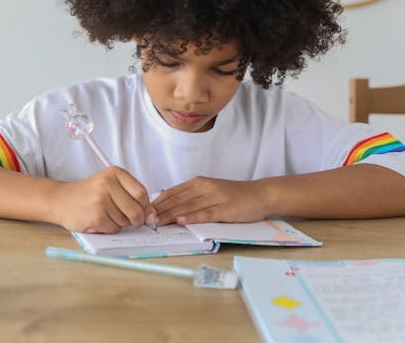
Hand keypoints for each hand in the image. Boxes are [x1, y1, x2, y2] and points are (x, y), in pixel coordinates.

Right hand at [51, 166, 151, 233]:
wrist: (60, 200)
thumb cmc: (88, 194)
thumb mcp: (109, 185)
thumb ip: (131, 196)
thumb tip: (151, 216)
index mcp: (114, 173)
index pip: (142, 192)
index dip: (145, 206)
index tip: (142, 211)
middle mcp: (107, 183)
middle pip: (137, 209)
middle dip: (136, 219)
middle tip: (128, 220)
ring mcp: (101, 200)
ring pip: (126, 221)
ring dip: (120, 224)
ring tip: (106, 215)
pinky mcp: (96, 216)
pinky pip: (115, 229)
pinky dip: (110, 229)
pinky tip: (100, 221)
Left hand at [151, 176, 270, 225]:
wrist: (260, 194)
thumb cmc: (233, 196)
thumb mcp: (210, 192)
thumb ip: (192, 197)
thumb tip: (169, 207)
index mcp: (198, 182)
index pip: (173, 192)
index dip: (157, 202)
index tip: (144, 210)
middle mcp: (205, 187)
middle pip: (178, 200)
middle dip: (160, 210)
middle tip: (145, 219)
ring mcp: (215, 197)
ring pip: (188, 206)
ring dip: (171, 215)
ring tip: (157, 222)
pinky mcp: (226, 208)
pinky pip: (206, 213)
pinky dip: (192, 217)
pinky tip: (181, 221)